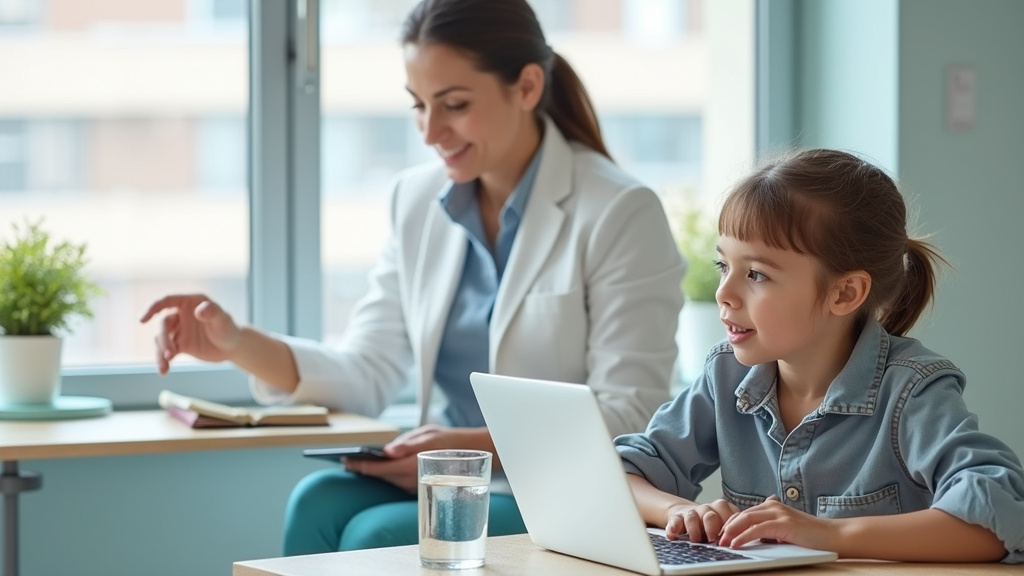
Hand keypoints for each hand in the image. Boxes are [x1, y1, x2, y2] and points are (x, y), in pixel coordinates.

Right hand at [140, 294, 240, 373]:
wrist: (232, 347)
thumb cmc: (229, 329)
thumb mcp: (223, 320)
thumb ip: (213, 313)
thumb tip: (199, 311)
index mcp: (190, 302)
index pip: (166, 300)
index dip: (152, 308)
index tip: (142, 319)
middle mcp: (181, 314)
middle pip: (163, 324)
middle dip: (164, 339)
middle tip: (170, 354)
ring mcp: (179, 330)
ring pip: (161, 339)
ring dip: (160, 352)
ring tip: (164, 367)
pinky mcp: (179, 345)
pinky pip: (166, 352)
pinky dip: (163, 361)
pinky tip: (164, 371)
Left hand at [343, 425, 465, 491]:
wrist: (473, 456)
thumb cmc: (450, 441)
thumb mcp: (429, 434)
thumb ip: (407, 443)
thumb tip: (388, 450)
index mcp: (412, 465)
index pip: (379, 469)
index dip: (360, 465)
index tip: (345, 461)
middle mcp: (413, 481)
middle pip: (382, 477)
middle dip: (365, 469)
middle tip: (347, 461)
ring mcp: (417, 487)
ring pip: (390, 481)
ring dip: (376, 473)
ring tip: (360, 463)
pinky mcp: (420, 488)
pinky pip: (399, 482)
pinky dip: (389, 475)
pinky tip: (381, 467)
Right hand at [665, 499, 740, 542]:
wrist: (685, 515)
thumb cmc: (708, 524)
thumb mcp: (723, 525)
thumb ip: (730, 530)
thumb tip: (738, 541)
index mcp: (722, 510)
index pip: (729, 515)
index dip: (729, 528)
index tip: (728, 540)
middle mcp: (707, 509)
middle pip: (711, 515)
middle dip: (712, 528)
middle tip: (712, 540)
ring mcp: (691, 513)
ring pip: (692, 517)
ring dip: (693, 529)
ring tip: (695, 540)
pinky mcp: (676, 517)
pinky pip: (675, 520)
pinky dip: (673, 528)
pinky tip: (672, 535)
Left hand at [718, 495, 837, 550]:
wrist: (834, 536)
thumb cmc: (812, 537)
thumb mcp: (786, 530)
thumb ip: (770, 528)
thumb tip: (752, 535)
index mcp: (772, 507)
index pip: (744, 513)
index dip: (730, 523)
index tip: (720, 534)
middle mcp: (773, 506)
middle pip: (741, 514)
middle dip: (726, 527)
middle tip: (716, 539)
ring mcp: (779, 513)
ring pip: (746, 519)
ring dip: (730, 531)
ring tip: (721, 542)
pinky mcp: (783, 524)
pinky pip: (757, 529)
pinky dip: (743, 536)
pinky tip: (735, 543)